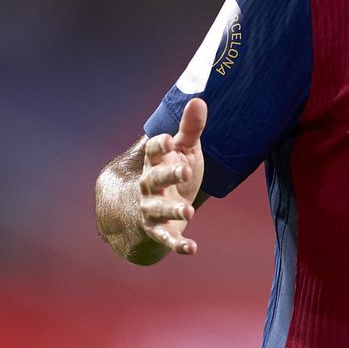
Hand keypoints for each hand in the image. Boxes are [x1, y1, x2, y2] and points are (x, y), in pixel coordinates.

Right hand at [138, 97, 206, 254]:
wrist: (152, 204)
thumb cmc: (173, 169)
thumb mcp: (184, 148)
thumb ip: (191, 128)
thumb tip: (199, 99)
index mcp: (155, 161)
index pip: (153, 151)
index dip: (159, 145)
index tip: (168, 140)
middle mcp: (149, 184)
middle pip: (155, 178)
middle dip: (169, 175)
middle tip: (185, 172)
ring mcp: (151, 208)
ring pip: (158, 209)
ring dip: (172, 210)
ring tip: (189, 211)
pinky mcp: (158, 229)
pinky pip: (166, 237)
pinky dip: (177, 244)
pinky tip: (191, 248)